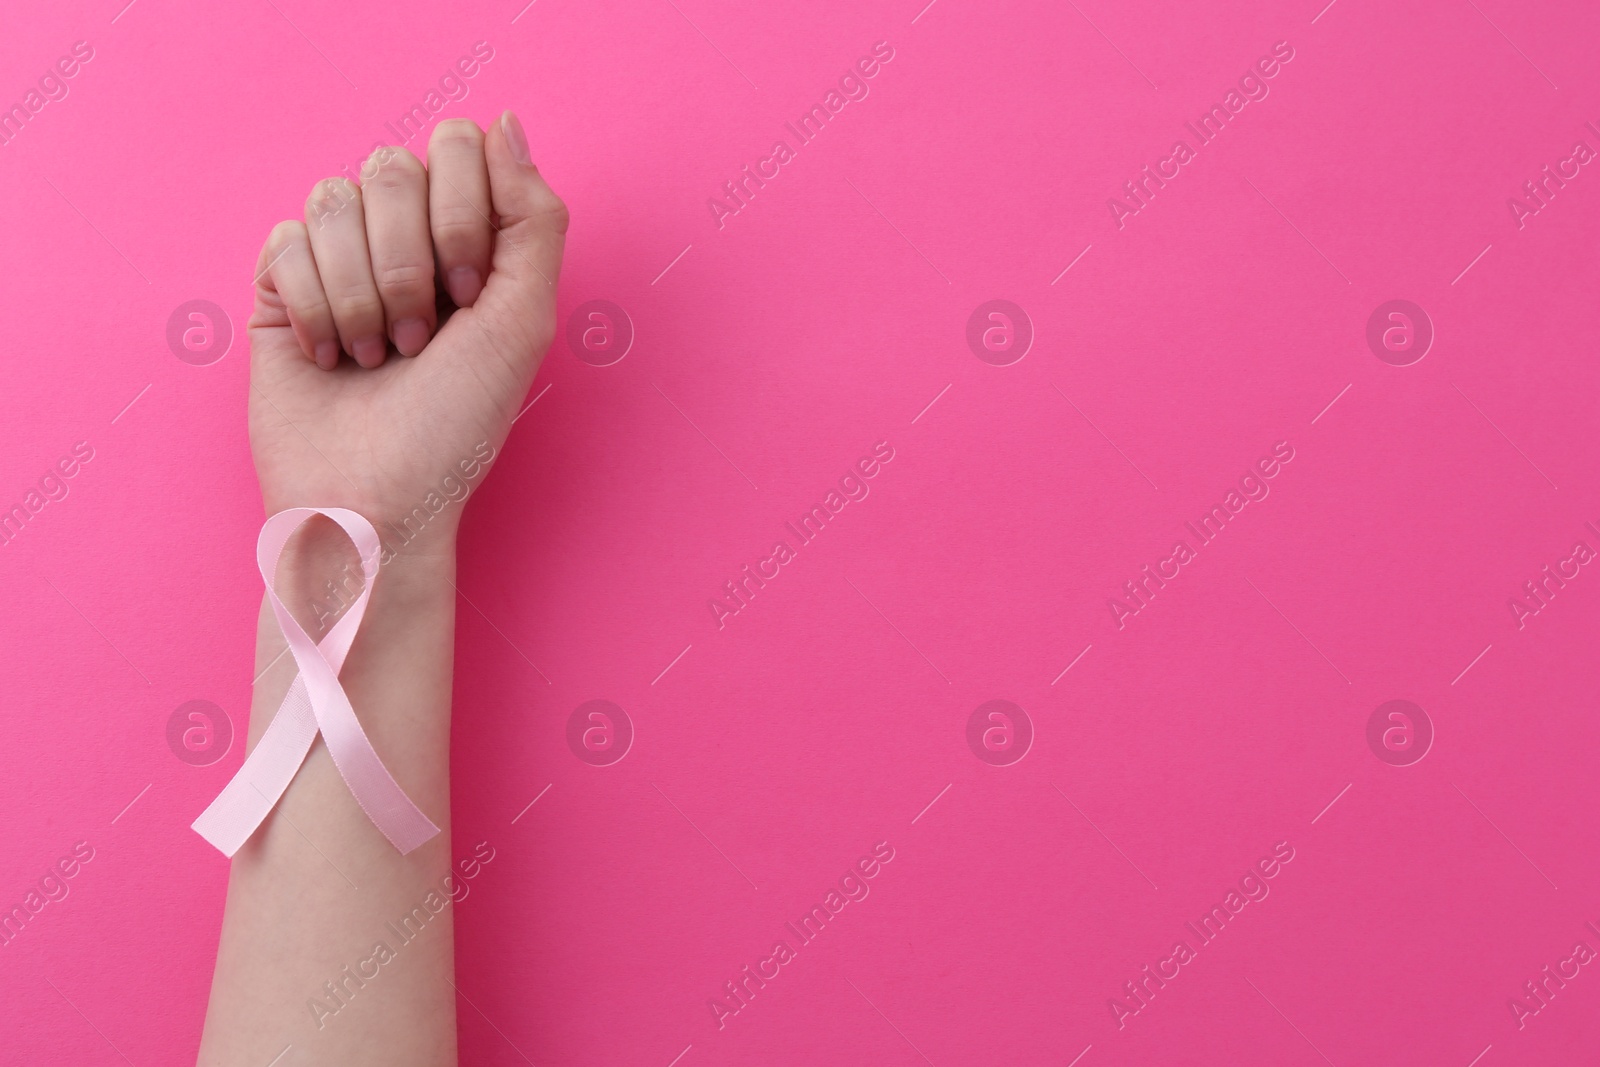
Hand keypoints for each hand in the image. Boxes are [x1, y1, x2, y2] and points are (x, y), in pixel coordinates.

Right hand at [246, 112, 566, 547]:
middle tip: (421, 339)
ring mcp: (338, 259)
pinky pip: (283, 241)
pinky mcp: (280, 287)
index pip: (456, 146)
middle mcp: (404, 239)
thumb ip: (533, 217)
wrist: (376, 497)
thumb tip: (502, 122)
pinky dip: (314, 306)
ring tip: (377, 357)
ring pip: (331, 199)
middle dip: (408, 263)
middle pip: (389, 166)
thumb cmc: (457, 424)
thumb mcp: (523, 321)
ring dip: (361, 293)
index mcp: (469, 238)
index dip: (460, 215)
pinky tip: (329, 359)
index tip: (469, 296)